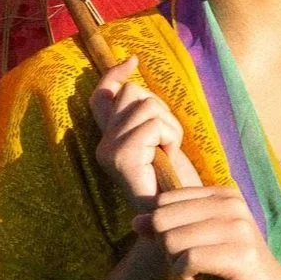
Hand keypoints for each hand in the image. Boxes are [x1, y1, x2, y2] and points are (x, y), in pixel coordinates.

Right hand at [89, 55, 201, 208]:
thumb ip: (143, 114)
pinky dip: (170, 137)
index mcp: (109, 138)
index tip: (133, 60)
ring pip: (146, 105)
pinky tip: (168, 158)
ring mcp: (108, 150)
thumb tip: (130, 70)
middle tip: (167, 142)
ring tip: (168, 152)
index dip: (115, 75)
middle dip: (161, 110)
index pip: (102, 95)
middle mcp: (102, 143)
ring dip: (169, 126)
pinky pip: (152, 124)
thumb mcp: (159, 139)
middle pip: (133, 93)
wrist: (179, 219)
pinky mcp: (120, 157)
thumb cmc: (174, 180)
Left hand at [133, 185, 280, 279]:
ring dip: (175, 263)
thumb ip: (165, 229)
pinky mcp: (242, 256)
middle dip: (166, 247)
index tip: (184, 247)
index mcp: (222, 194)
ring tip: (196, 271)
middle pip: (163, 219)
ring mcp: (239, 228)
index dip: (162, 229)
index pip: (163, 201)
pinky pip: (189, 260)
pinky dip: (185, 275)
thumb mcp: (194, 244)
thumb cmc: (229, 271)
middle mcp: (232, 204)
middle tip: (187, 262)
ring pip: (172, 240)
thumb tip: (134, 221)